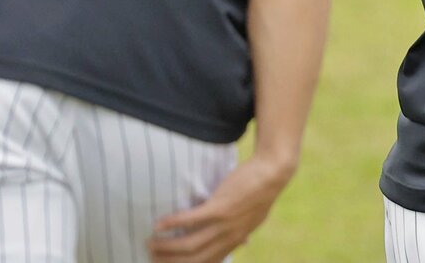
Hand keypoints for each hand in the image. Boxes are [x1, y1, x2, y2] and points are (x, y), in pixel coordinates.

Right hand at [149, 156, 291, 261]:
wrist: (274, 171)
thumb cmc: (262, 191)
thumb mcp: (256, 218)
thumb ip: (244, 232)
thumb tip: (245, 242)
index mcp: (235, 241)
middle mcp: (228, 238)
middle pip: (193, 260)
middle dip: (169, 261)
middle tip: (151, 257)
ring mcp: (223, 224)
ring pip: (188, 244)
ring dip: (166, 246)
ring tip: (150, 242)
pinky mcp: (220, 207)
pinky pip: (190, 220)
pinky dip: (172, 223)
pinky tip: (158, 224)